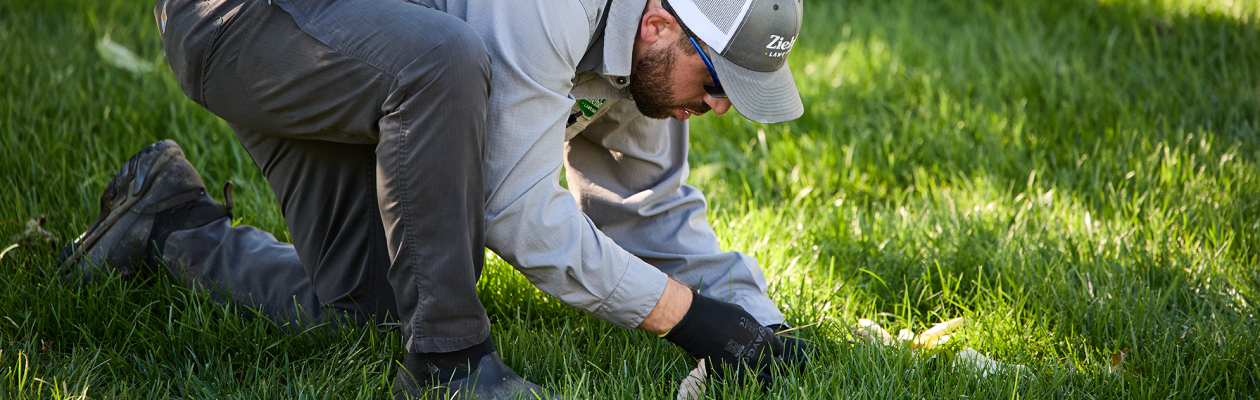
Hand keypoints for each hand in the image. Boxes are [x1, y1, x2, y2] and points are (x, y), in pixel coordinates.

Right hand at [663, 292, 790, 385]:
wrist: (700, 323)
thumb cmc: (721, 314)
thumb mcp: (744, 316)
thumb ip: (756, 328)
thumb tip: (765, 331)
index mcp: (765, 339)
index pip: (779, 349)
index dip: (774, 349)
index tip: (769, 350)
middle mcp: (760, 355)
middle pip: (775, 366)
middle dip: (772, 365)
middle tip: (767, 364)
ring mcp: (746, 367)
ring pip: (764, 381)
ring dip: (762, 377)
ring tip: (757, 375)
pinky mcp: (732, 375)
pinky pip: (742, 383)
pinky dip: (741, 381)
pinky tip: (738, 377)